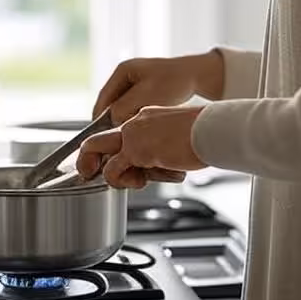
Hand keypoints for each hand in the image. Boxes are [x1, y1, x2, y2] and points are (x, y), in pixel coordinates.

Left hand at [76, 106, 206, 188]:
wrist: (212, 129)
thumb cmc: (207, 134)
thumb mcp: (181, 139)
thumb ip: (165, 150)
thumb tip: (167, 167)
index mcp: (147, 117)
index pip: (121, 135)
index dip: (116, 153)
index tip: (119, 166)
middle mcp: (136, 123)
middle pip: (97, 139)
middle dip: (88, 158)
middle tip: (88, 173)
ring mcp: (133, 135)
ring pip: (97, 151)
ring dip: (110, 175)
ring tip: (133, 182)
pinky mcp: (135, 150)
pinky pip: (112, 170)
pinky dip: (118, 180)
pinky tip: (137, 181)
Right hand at [92, 51, 223, 124]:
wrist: (198, 75)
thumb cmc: (174, 82)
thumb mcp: (146, 95)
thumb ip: (124, 107)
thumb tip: (111, 120)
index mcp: (123, 70)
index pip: (103, 97)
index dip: (99, 117)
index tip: (99, 135)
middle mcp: (127, 75)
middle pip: (111, 102)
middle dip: (112, 120)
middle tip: (113, 138)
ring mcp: (136, 81)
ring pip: (123, 106)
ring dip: (124, 119)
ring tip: (127, 135)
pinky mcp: (146, 90)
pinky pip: (134, 106)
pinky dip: (135, 117)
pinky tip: (140, 128)